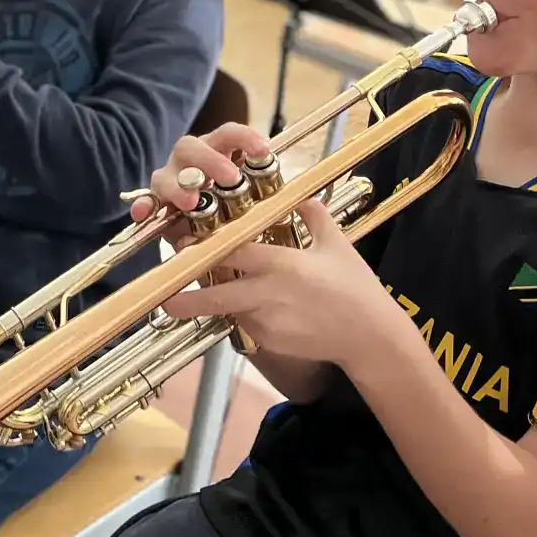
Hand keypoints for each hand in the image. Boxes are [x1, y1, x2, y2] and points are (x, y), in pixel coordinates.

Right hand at [127, 124, 270, 242]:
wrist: (206, 238)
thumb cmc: (233, 213)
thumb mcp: (253, 201)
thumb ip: (267, 197)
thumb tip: (305, 203)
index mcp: (217, 152)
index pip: (228, 134)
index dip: (244, 137)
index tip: (262, 150)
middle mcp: (190, 162)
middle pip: (192, 147)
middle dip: (210, 160)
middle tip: (231, 178)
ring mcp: (169, 180)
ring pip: (166, 173)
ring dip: (178, 186)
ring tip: (190, 201)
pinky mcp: (156, 204)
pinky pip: (146, 201)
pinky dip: (144, 205)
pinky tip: (142, 212)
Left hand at [163, 196, 401, 372]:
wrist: (372, 337)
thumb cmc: (356, 286)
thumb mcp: (335, 244)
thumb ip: (312, 214)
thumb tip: (299, 193)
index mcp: (281, 264)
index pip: (231, 253)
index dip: (203, 249)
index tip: (182, 247)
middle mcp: (269, 295)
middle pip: (216, 295)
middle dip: (187, 299)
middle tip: (164, 296)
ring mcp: (269, 323)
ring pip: (231, 310)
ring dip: (221, 302)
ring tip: (204, 296)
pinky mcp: (272, 343)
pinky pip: (248, 327)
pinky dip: (245, 317)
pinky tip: (258, 310)